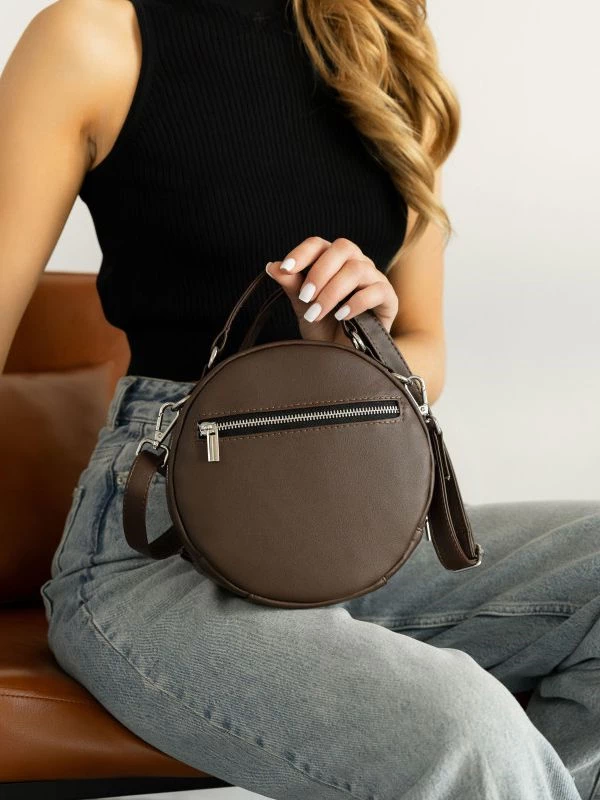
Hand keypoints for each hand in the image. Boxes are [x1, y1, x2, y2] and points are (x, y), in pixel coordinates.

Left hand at [264, 236, 398, 344]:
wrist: (344, 357)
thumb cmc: (325, 329)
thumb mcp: (304, 308)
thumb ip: (292, 286)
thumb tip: (273, 266)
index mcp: (333, 261)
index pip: (319, 244)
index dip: (302, 253)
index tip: (286, 269)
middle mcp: (356, 263)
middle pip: (343, 248)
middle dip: (320, 272)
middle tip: (305, 297)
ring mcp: (374, 279)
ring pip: (357, 269)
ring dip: (333, 291)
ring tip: (317, 313)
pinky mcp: (388, 298)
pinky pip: (376, 291)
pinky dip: (355, 303)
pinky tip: (341, 316)